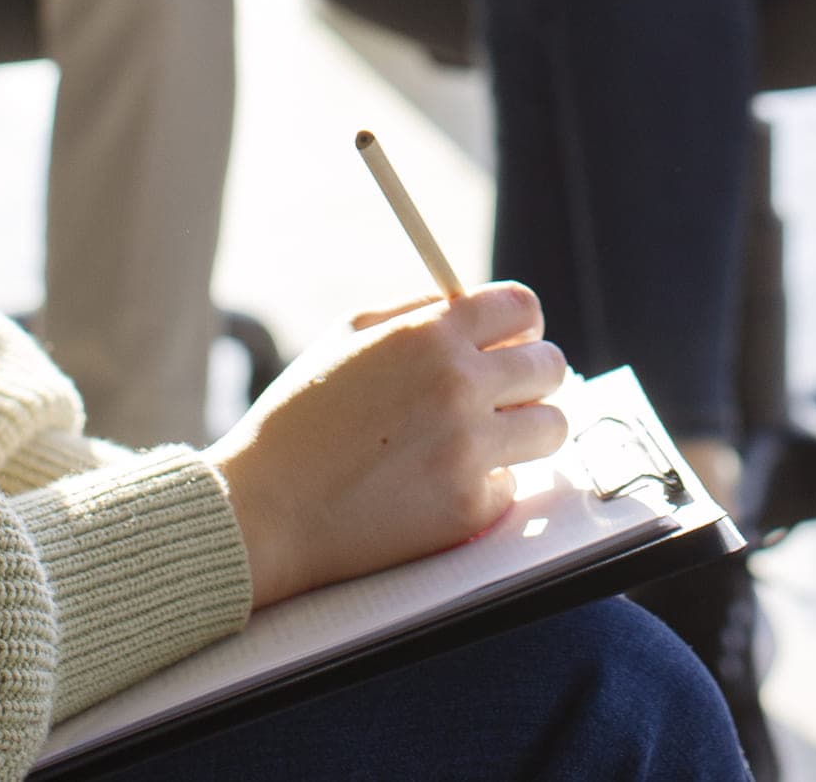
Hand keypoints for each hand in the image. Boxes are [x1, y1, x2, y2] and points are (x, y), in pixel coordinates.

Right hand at [209, 283, 570, 605]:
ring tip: (477, 442)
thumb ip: (420, 313)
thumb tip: (481, 306)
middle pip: (551, 366)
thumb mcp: (347, 336)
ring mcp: (468, 449)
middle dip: (529, 379)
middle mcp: (459, 385)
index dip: (521, 325)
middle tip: (500, 397)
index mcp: (430, 334)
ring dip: (523, 433)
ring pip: (551, 427)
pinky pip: (512, 486)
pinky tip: (436, 487)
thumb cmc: (300, 418)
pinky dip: (484, 487)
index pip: (523, 307)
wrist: (263, 510)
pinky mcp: (468, 507)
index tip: (512, 343)